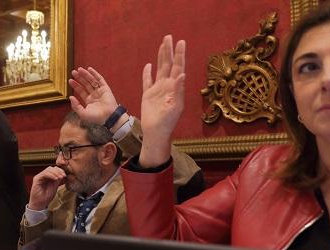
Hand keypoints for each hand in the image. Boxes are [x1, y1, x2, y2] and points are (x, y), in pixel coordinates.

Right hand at [28, 166, 65, 209]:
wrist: (40, 203)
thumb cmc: (47, 196)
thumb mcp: (55, 186)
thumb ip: (57, 180)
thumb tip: (62, 174)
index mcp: (48, 177)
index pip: (54, 169)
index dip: (60, 171)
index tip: (65, 175)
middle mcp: (43, 176)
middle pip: (51, 168)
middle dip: (58, 171)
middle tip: (63, 176)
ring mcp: (40, 177)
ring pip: (48, 169)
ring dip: (55, 173)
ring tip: (60, 178)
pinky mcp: (36, 179)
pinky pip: (44, 174)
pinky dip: (51, 175)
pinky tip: (55, 179)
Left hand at [68, 67, 119, 125]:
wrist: (108, 117)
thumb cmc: (96, 118)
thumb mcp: (83, 113)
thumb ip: (75, 106)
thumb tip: (70, 97)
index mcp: (89, 101)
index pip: (81, 91)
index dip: (76, 85)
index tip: (70, 80)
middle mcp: (94, 95)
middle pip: (85, 84)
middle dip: (79, 78)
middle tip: (73, 72)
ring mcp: (100, 91)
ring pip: (91, 80)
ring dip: (86, 74)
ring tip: (79, 69)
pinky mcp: (105, 88)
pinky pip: (100, 79)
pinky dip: (95, 74)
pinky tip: (89, 69)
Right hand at [139, 35, 185, 167]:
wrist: (156, 133)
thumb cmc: (167, 122)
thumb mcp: (175, 106)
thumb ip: (178, 90)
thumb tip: (182, 74)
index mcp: (175, 88)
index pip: (178, 67)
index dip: (180, 55)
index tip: (181, 42)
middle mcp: (167, 86)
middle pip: (168, 65)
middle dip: (169, 51)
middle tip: (169, 37)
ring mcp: (157, 90)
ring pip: (159, 69)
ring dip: (161, 57)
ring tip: (162, 45)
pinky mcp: (148, 95)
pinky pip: (147, 81)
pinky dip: (148, 73)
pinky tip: (149, 65)